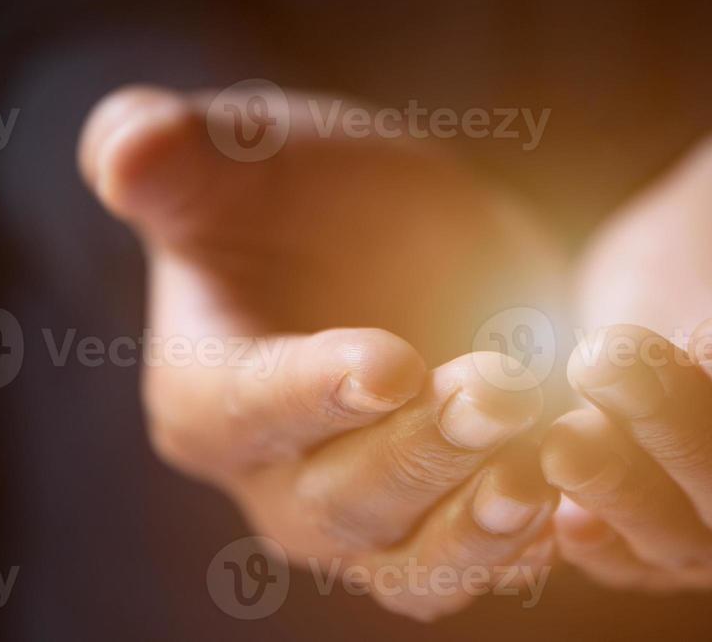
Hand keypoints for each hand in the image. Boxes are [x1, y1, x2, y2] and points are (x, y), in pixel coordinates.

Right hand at [79, 85, 562, 620]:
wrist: (384, 234)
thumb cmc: (294, 188)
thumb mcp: (238, 151)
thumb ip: (175, 154)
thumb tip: (126, 149)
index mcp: (204, 389)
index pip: (247, 407)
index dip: (315, 391)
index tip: (392, 364)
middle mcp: (274, 478)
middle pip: (340, 498)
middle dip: (424, 450)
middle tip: (506, 387)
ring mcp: (362, 515)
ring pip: (410, 562)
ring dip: (476, 529)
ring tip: (544, 473)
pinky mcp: (439, 521)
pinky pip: (477, 562)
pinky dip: (528, 542)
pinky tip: (585, 494)